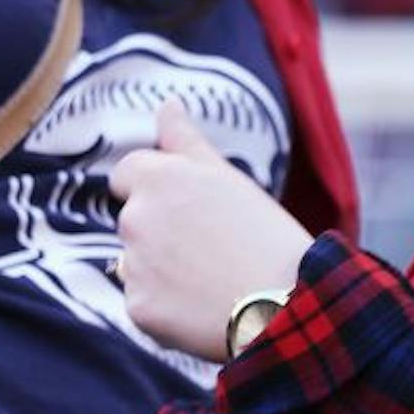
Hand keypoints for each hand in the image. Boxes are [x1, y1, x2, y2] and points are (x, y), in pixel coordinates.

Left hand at [109, 101, 313, 361]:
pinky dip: (166, 308)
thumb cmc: (265, 236)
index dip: (155, 189)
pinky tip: (203, 307)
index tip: (188, 207)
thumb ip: (186, 140)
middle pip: (135, 220)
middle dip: (162, 231)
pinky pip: (143, 302)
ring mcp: (134, 265)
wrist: (287, 305)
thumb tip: (166, 105)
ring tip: (213, 279)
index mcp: (159, 179)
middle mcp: (136, 218)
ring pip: (138, 263)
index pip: (126, 173)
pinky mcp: (138, 308)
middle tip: (213, 247)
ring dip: (163, 270)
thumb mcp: (228, 179)